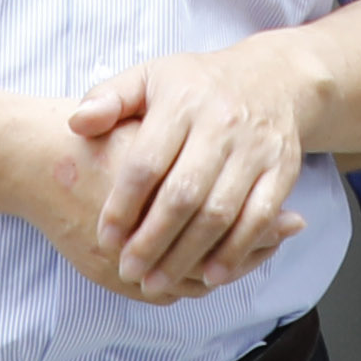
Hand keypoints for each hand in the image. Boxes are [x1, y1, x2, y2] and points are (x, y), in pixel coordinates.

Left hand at [51, 43, 315, 303]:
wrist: (273, 79)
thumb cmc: (196, 86)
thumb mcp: (149, 78)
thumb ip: (109, 98)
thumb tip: (77, 122)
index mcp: (182, 101)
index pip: (147, 161)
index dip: (123, 204)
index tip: (105, 237)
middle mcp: (222, 124)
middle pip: (184, 194)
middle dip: (153, 240)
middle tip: (128, 271)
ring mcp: (256, 149)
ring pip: (220, 212)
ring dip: (188, 255)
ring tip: (158, 282)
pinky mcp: (283, 170)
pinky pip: (260, 217)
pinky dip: (236, 251)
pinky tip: (210, 276)